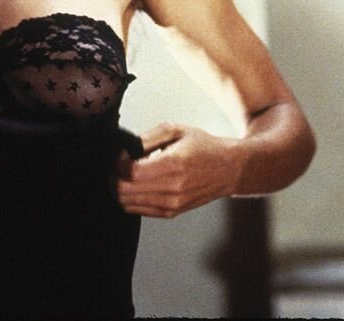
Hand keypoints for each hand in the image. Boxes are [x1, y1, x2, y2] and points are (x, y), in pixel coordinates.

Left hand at [115, 123, 240, 217]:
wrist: (229, 169)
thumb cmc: (205, 148)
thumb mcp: (176, 130)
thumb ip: (147, 138)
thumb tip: (126, 149)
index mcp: (173, 164)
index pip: (130, 173)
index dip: (118, 163)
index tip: (122, 154)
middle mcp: (172, 188)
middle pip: (124, 192)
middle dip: (114, 176)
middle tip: (119, 165)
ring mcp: (171, 204)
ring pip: (127, 204)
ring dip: (120, 189)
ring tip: (127, 174)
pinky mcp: (171, 212)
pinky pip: (138, 210)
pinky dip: (130, 199)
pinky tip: (138, 185)